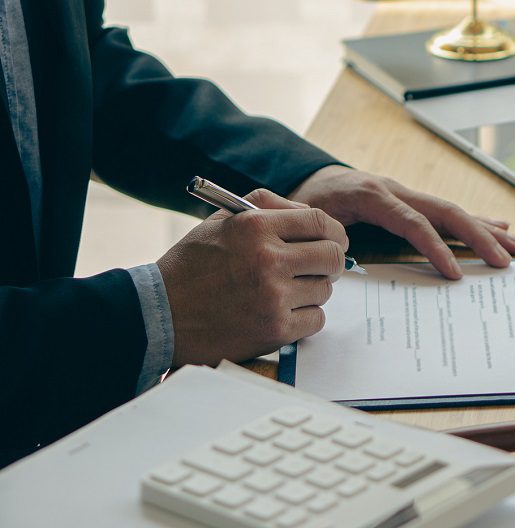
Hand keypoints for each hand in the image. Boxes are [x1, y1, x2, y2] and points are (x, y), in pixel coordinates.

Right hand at [157, 190, 348, 365]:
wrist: (158, 316)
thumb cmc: (192, 266)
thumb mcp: (222, 221)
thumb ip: (267, 207)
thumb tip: (309, 213)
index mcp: (255, 227)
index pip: (321, 222)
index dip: (334, 232)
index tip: (333, 240)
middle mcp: (267, 259)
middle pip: (333, 256)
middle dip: (330, 261)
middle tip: (317, 267)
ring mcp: (272, 297)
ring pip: (325, 289)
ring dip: (312, 291)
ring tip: (284, 291)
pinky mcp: (274, 330)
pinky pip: (316, 319)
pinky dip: (305, 317)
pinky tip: (282, 312)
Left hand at [287, 166, 514, 279]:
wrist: (304, 175)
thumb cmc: (305, 203)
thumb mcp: (305, 217)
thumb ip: (321, 233)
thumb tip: (343, 258)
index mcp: (372, 196)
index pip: (413, 222)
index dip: (436, 248)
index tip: (456, 275)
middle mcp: (395, 190)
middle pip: (445, 212)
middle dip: (479, 236)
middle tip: (506, 260)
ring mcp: (406, 194)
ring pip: (452, 210)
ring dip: (487, 229)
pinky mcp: (410, 200)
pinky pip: (446, 212)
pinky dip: (474, 221)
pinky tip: (499, 227)